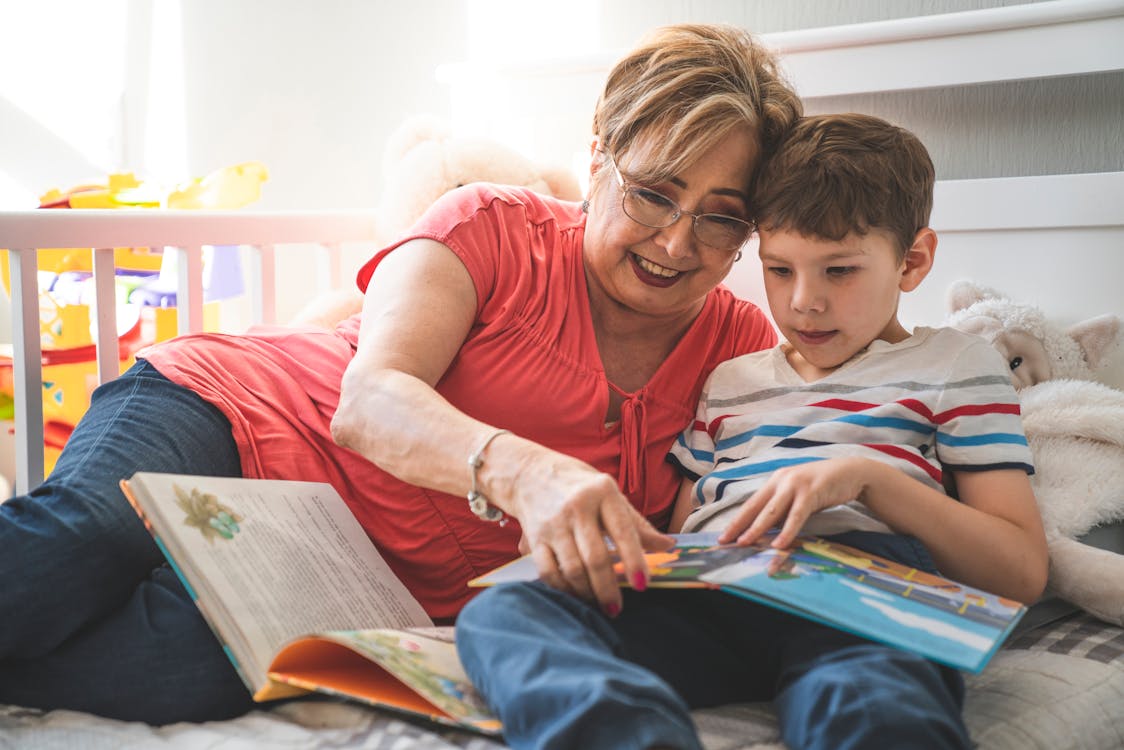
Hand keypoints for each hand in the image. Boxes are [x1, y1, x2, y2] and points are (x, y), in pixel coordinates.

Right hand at [509, 451, 672, 616]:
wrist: (532, 474)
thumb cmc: (582, 488)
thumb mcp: (612, 496)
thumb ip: (637, 524)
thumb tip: (668, 546)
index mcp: (603, 492)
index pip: (622, 531)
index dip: (634, 560)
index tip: (642, 585)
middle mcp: (577, 506)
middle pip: (595, 557)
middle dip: (608, 588)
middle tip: (616, 609)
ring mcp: (553, 523)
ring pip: (572, 568)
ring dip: (587, 592)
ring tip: (598, 603)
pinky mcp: (534, 538)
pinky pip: (548, 571)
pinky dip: (563, 588)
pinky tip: (575, 593)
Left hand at [717, 457, 880, 547]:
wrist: (850, 472)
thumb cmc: (822, 488)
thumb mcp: (798, 497)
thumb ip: (783, 510)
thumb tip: (766, 532)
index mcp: (775, 482)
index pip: (751, 504)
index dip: (736, 521)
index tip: (723, 536)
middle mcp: (781, 480)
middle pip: (755, 507)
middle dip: (739, 525)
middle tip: (724, 541)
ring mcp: (796, 484)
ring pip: (772, 511)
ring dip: (757, 528)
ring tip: (745, 543)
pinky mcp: (812, 491)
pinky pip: (797, 514)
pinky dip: (787, 530)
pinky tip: (779, 543)